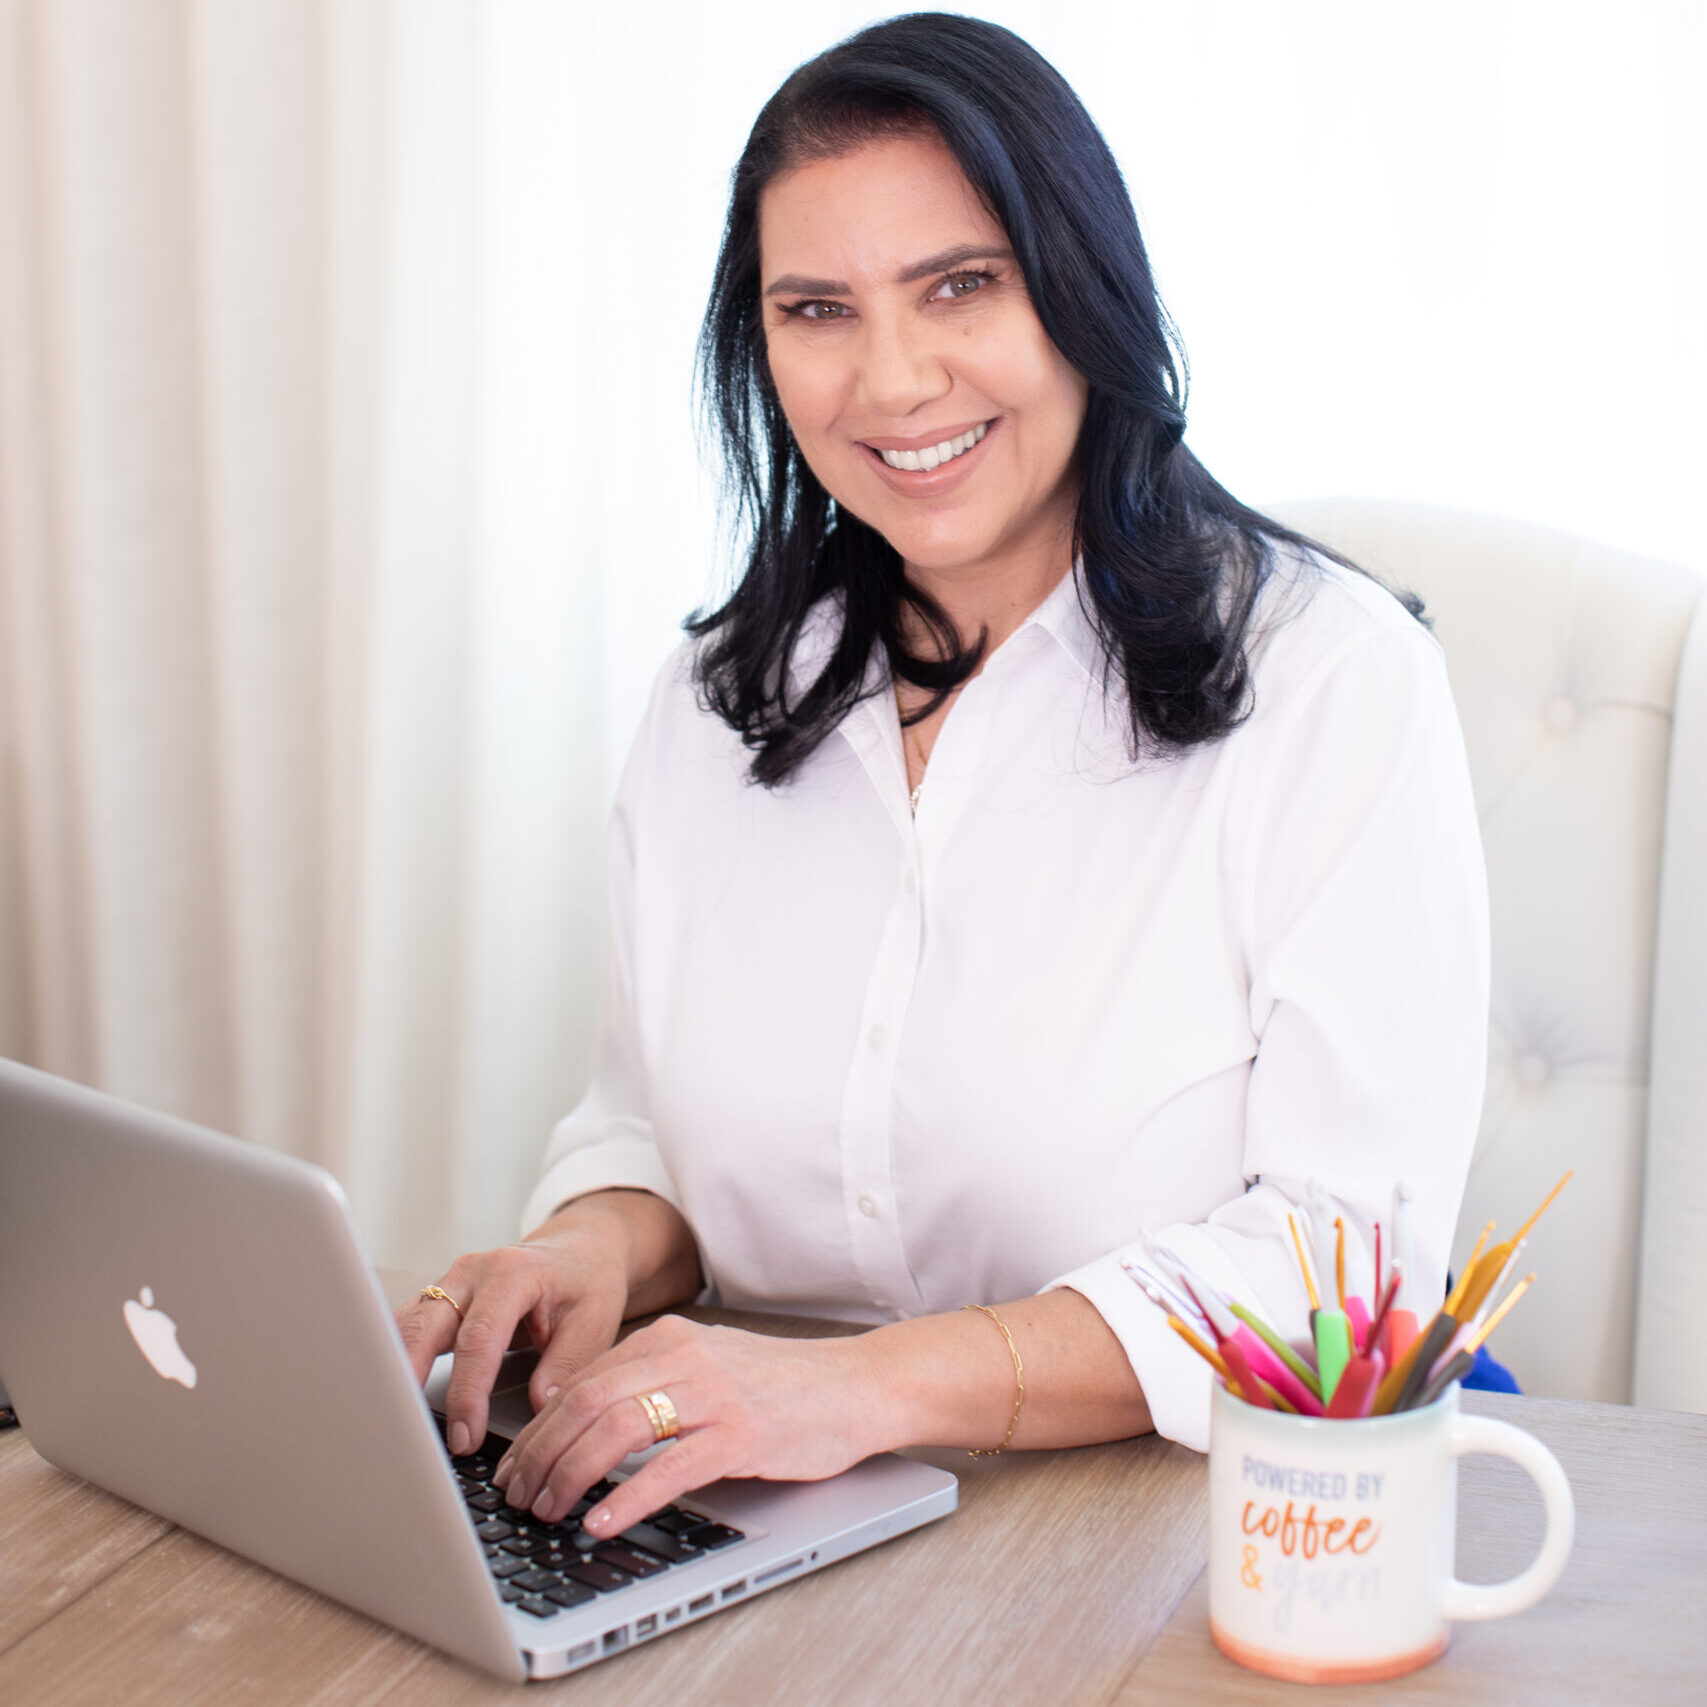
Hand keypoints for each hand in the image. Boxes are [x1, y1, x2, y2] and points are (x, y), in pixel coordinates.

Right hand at [394, 1191, 698, 1457]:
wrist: (581, 1250)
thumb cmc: (588, 1282)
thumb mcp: (594, 1320)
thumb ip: (566, 1364)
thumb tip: (537, 1408)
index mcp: (512, 1274)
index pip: (478, 1339)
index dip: (467, 1393)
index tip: (464, 1436)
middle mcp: (473, 1272)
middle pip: (425, 1327)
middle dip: (411, 1382)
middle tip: (410, 1435)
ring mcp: (451, 1282)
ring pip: (406, 1326)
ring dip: (396, 1371)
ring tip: (392, 1421)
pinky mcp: (440, 1298)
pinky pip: (408, 1328)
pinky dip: (398, 1360)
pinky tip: (393, 1395)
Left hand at [490, 1315, 886, 1538]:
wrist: (856, 1384)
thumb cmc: (781, 1385)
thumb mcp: (706, 1366)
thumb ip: (652, 1383)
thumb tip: (581, 1426)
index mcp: (668, 1338)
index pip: (580, 1382)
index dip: (536, 1430)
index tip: (515, 1468)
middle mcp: (684, 1356)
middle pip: (585, 1402)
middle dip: (539, 1454)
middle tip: (517, 1495)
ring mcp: (714, 1394)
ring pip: (616, 1429)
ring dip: (570, 1476)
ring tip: (548, 1510)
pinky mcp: (742, 1434)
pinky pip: (670, 1468)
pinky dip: (627, 1498)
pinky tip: (601, 1522)